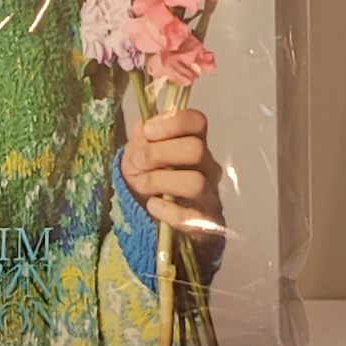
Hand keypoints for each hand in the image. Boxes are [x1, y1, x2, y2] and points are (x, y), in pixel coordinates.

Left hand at [121, 106, 220, 228]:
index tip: (148, 131)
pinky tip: (152, 205)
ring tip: (143, 185)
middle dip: (160, 153)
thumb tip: (143, 124)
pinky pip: (191, 217)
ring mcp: (209, 195)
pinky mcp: (205, 224)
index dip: (173, 122)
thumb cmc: (146, 180)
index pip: (198, 121)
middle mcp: (207, 166)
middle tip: (139, 161)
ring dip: (161, 181)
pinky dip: (166, 210)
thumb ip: (140, 139)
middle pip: (196, 149)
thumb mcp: (135, 156)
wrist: (150, 220)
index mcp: (193, 143)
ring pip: (196, 183)